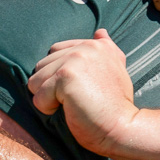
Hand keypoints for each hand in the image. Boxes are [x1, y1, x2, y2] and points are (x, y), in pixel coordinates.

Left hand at [29, 31, 138, 157]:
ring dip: (48, 98)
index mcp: (96, 45)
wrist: (123, 128)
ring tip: (73, 105)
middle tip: (78, 99)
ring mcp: (75, 60)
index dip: (59, 74)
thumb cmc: (116, 105)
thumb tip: (101, 32)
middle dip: (51, 87)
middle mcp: (86, 47)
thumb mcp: (116, 71)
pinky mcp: (66, 77)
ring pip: (36, 80)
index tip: (82, 89)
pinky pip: (38, 96)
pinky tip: (70, 110)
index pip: (55, 51)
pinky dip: (48, 109)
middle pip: (42, 65)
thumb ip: (106, 50)